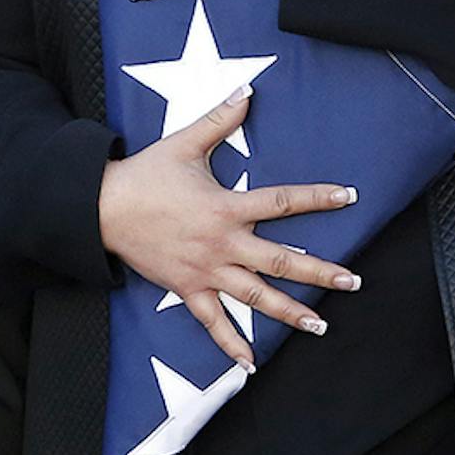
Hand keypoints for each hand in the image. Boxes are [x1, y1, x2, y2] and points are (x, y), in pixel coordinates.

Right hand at [98, 85, 359, 366]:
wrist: (101, 208)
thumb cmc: (144, 175)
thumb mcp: (185, 142)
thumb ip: (221, 118)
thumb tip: (248, 90)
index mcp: (227, 207)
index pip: (282, 203)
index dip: (318, 198)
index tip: (350, 197)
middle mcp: (223, 244)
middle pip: (280, 261)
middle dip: (320, 273)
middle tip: (353, 282)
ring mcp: (206, 271)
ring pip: (255, 298)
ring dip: (290, 313)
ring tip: (321, 326)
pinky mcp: (187, 289)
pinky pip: (212, 323)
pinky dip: (231, 345)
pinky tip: (252, 364)